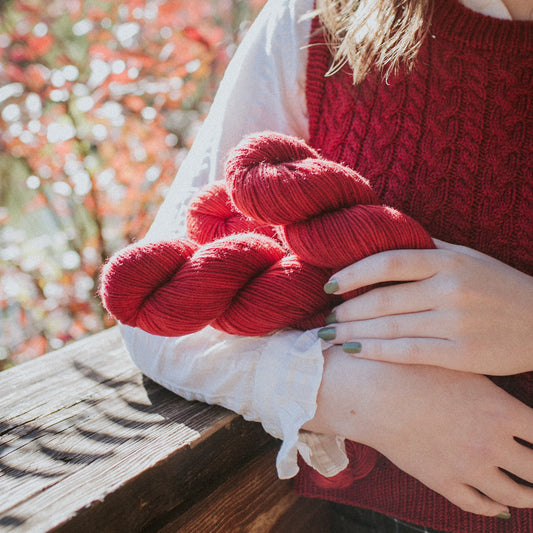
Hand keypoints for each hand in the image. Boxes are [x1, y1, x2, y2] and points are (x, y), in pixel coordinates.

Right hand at [304, 348, 532, 515]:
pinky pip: (479, 506)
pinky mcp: (444, 481)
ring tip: (531, 492)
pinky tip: (498, 504)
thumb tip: (513, 404)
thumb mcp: (460, 369)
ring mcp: (469, 466)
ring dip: (529, 496)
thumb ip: (493, 389)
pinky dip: (494, 508)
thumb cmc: (414, 372)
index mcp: (501, 411)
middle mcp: (492, 443)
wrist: (373, 393)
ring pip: (517, 495)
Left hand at [318, 239, 532, 374]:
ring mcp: (456, 324)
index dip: (353, 273)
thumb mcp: (469, 257)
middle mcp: (450, 289)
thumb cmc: (499, 286)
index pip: (388, 262)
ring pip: (391, 328)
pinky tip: (354, 351)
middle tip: (324, 318)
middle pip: (383, 300)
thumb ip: (429, 248)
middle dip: (346, 311)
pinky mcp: (462, 355)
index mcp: (449, 261)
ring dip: (353, 332)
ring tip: (329, 335)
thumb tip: (386, 238)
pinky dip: (376, 351)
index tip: (330, 285)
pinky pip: (408, 353)